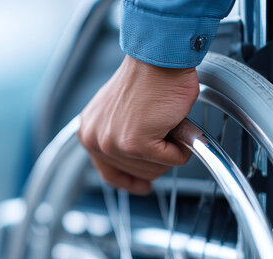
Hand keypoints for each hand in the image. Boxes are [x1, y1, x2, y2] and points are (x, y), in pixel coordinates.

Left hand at [78, 55, 197, 194]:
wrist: (158, 59)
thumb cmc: (146, 78)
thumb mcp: (120, 113)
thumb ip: (121, 137)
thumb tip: (139, 162)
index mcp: (90, 133)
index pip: (108, 173)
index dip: (129, 181)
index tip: (142, 186)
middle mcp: (96, 140)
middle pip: (137, 173)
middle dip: (158, 157)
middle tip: (163, 131)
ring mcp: (114, 144)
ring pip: (155, 169)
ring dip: (170, 149)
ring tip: (166, 123)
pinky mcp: (135, 144)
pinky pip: (173, 160)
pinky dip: (182, 145)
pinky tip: (176, 126)